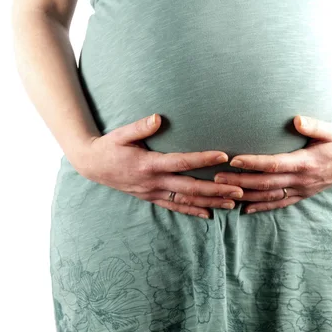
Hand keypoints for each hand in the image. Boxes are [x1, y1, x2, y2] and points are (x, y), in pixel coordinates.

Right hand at [70, 113, 244, 219]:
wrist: (92, 165)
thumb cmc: (108, 146)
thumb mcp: (121, 134)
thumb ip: (140, 127)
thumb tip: (158, 118)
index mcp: (149, 164)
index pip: (181, 162)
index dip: (203, 159)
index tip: (223, 156)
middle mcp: (153, 181)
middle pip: (189, 187)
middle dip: (215, 189)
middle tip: (239, 189)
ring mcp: (152, 192)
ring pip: (185, 200)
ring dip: (209, 202)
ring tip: (231, 203)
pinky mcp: (150, 197)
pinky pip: (174, 207)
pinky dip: (192, 211)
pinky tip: (208, 214)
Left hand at [214, 115, 331, 213]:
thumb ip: (314, 126)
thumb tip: (296, 119)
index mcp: (306, 162)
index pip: (274, 164)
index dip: (253, 163)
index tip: (234, 159)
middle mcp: (301, 180)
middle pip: (265, 183)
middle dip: (240, 181)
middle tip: (217, 177)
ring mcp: (301, 190)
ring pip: (269, 196)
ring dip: (245, 195)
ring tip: (223, 192)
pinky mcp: (302, 196)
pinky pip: (279, 204)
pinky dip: (261, 207)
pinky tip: (244, 209)